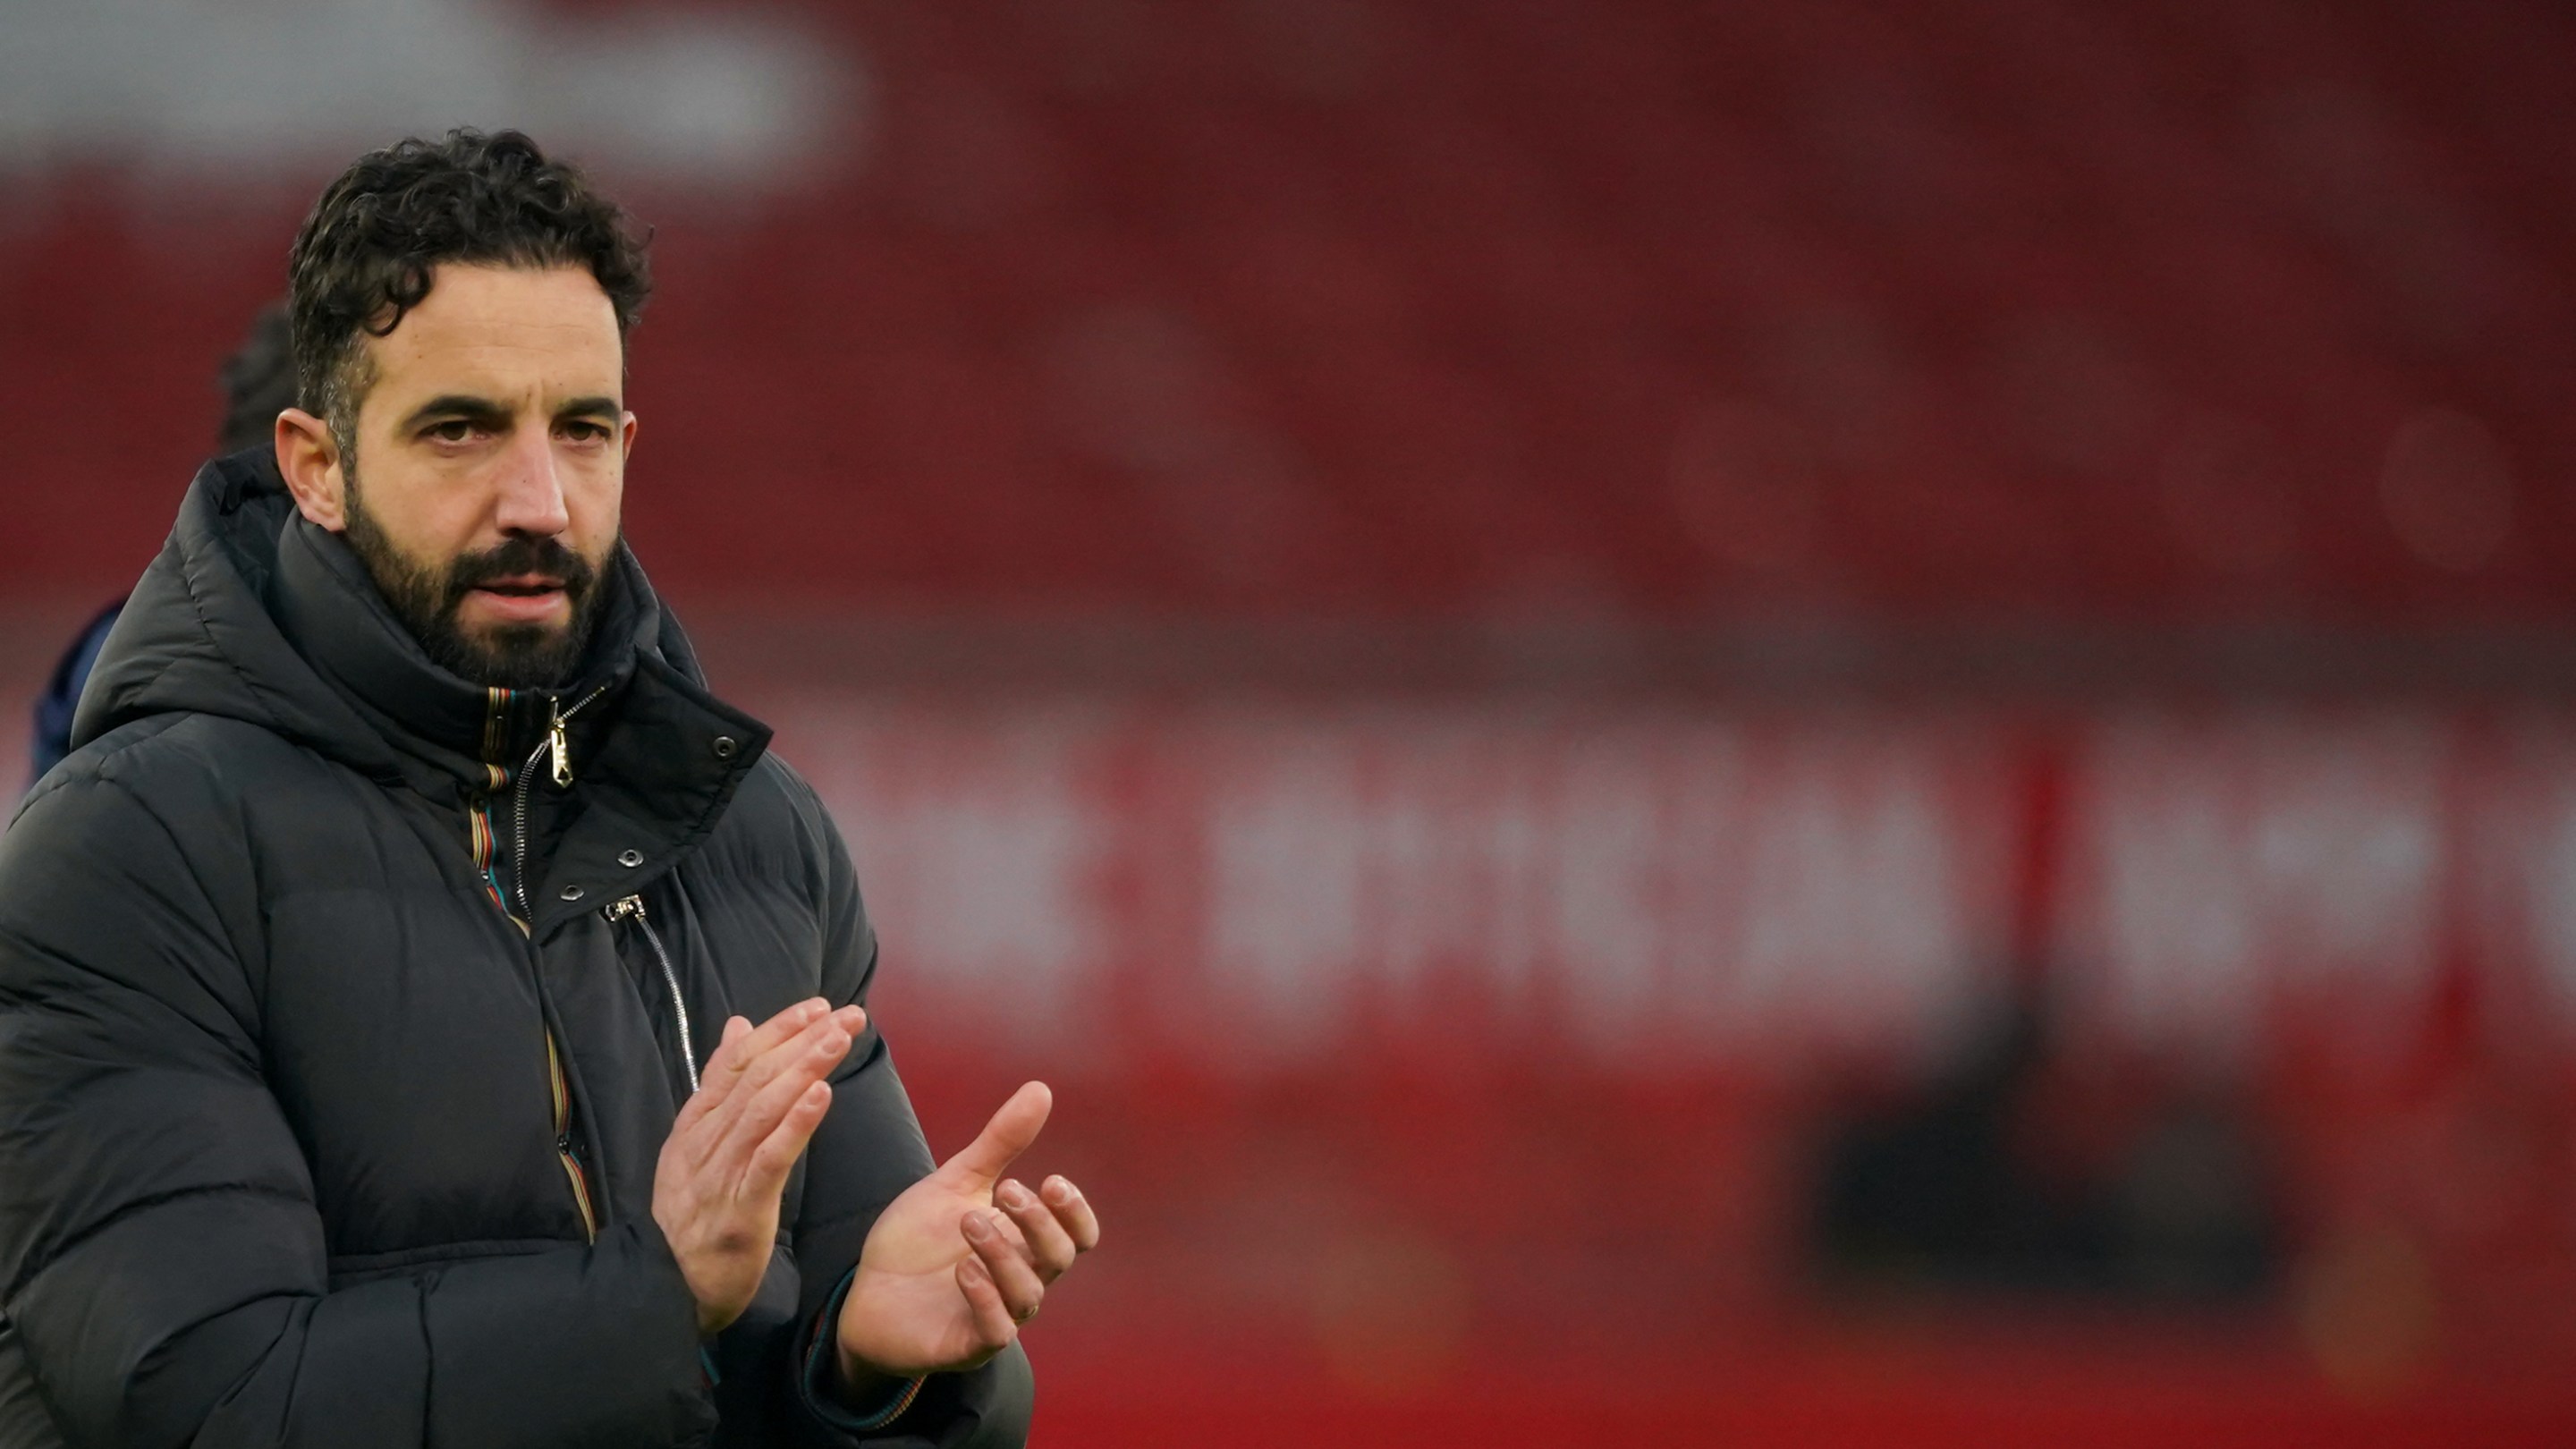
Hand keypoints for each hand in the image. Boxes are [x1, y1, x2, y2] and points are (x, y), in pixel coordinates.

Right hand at [653, 998, 866, 1333]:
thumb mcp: (699, 1143)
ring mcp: (719, 1174)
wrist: (667, 1289)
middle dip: (804, 1042)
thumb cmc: (694, 1215)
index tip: (818, 1006)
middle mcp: (704, 1142)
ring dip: (804, 1070)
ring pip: (763, 1110)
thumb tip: (736, 1026)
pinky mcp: (739, 1210)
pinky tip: (821, 1097)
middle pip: (757, 1079)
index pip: (737, 1062)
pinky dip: (794, 1125)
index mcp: (696, 1124)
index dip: (778, 1030)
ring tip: (838, 1040)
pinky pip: (768, 1160)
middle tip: (847, 1015)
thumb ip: (720, 1086)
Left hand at [835, 1082, 1100, 1385]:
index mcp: (1024, 1243)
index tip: (1051, 1180)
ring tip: (970, 1222)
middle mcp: (1019, 1280)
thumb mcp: (957, 1183)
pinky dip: (986, 1299)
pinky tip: (963, 1269)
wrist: (864, 1292)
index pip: (1077, 1235)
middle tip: (1006, 1189)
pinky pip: (995, 1332)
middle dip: (1039, 1223)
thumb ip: (1000, 1142)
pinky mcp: (965, 1345)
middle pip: (1059, 1258)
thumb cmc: (918, 1241)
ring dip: (1004, 1254)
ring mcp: (995, 1315)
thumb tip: (1041, 1089)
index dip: (1075, 1212)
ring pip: (1028, 1294)